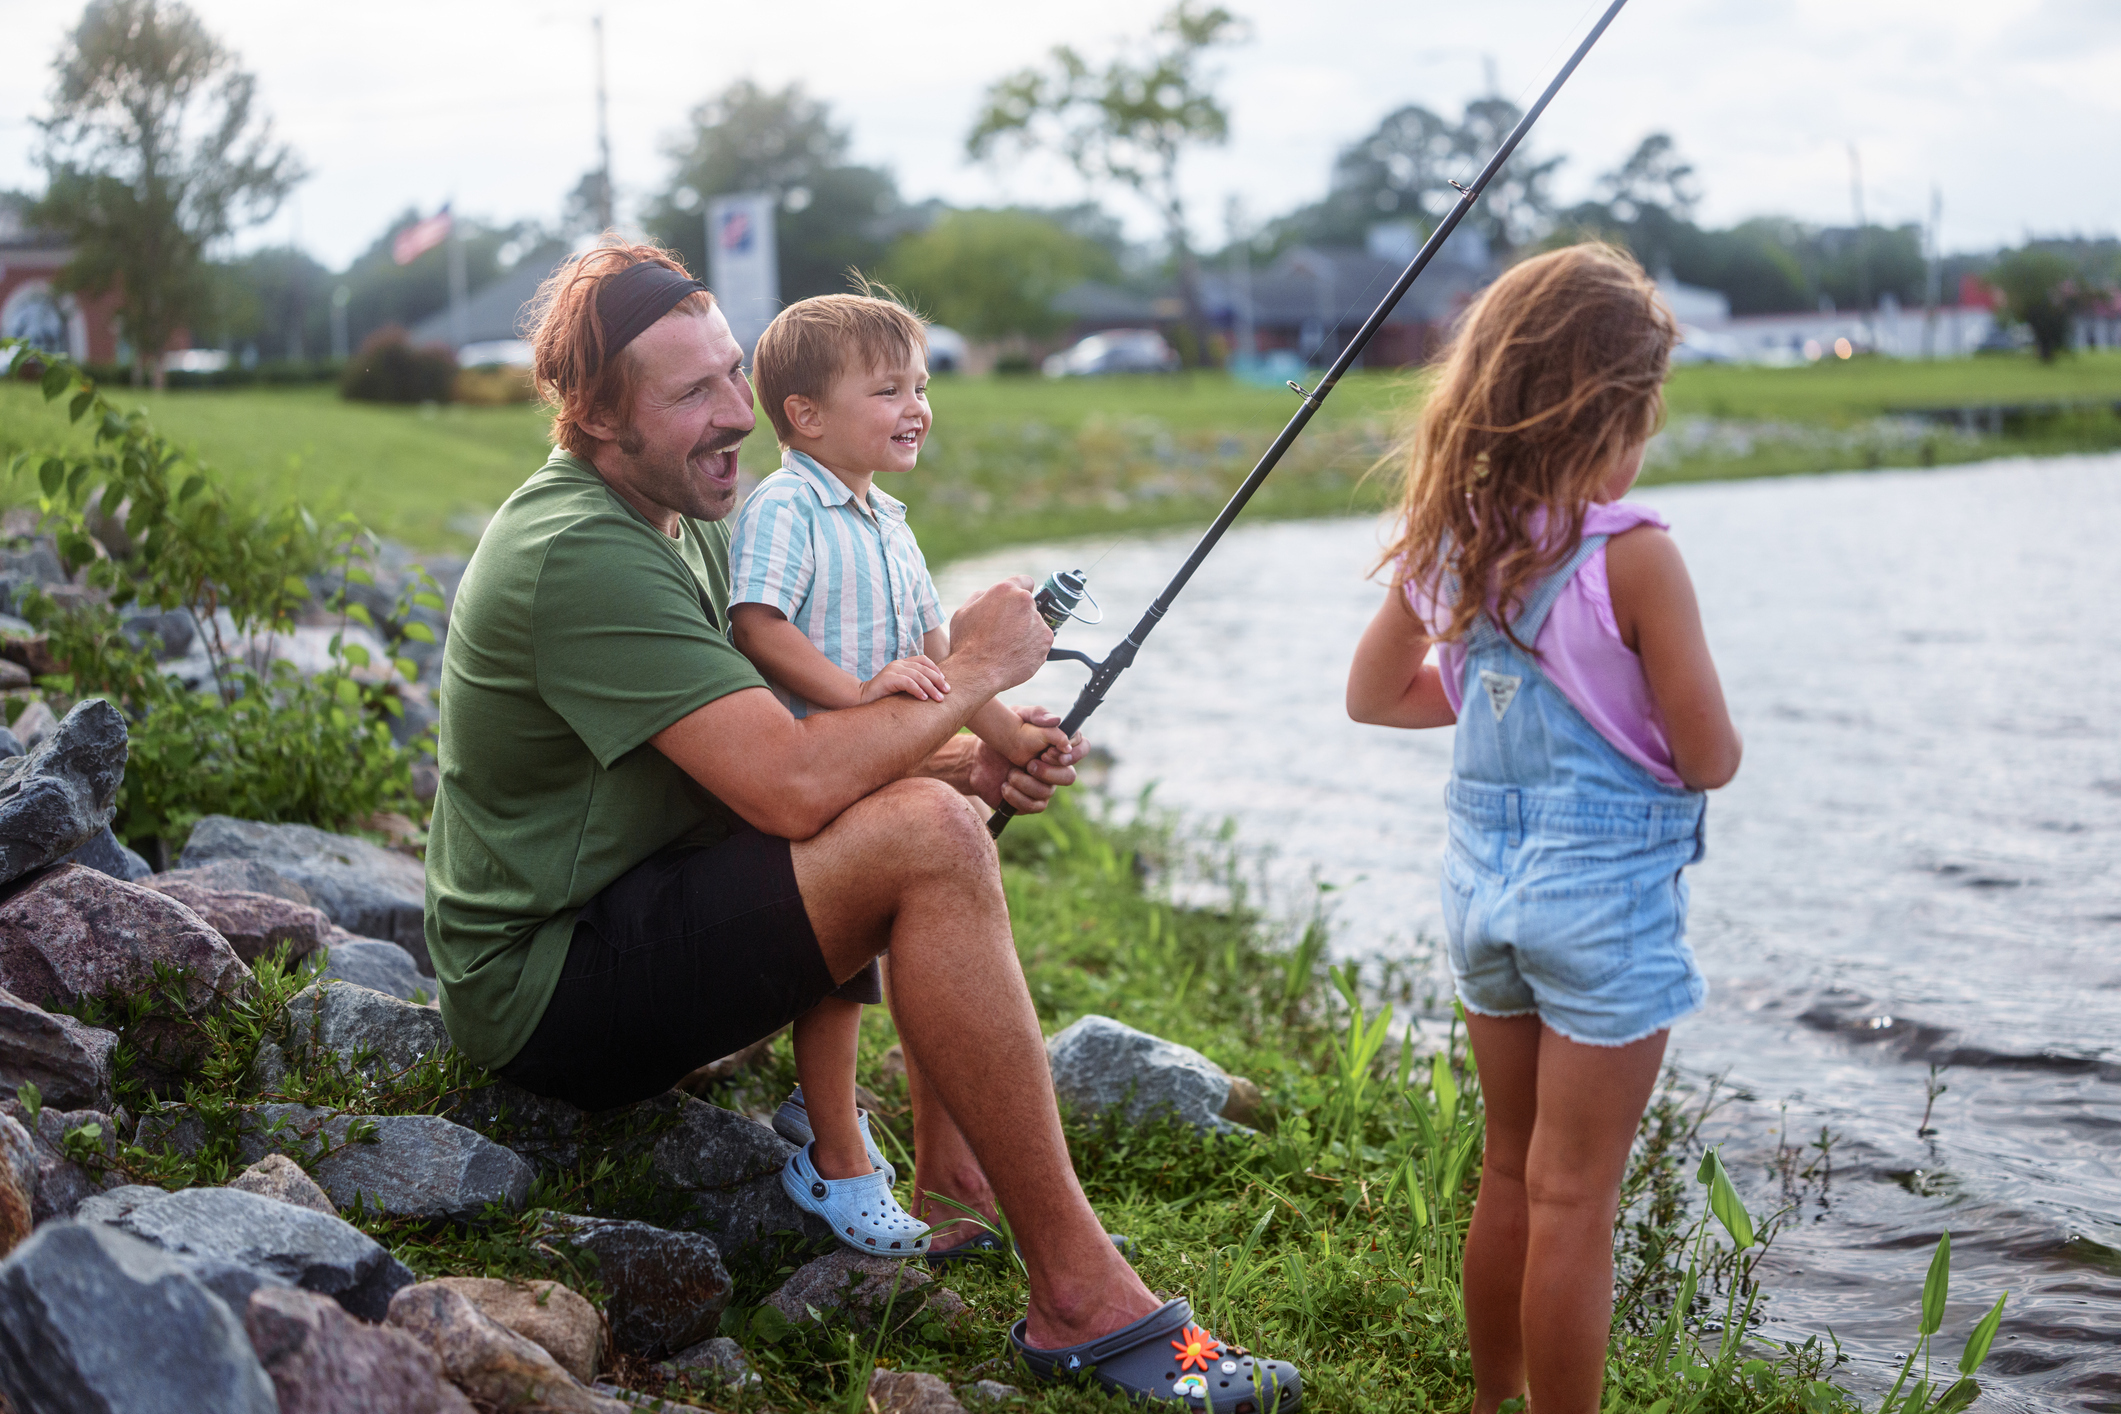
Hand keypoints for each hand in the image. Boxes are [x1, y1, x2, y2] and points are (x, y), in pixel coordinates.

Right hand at [859, 654, 949, 703]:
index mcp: (902, 664)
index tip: (945, 682)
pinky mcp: (888, 679)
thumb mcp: (901, 687)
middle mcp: (898, 664)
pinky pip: (907, 682)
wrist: (862, 699)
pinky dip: (918, 690)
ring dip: (931, 687)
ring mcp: (893, 670)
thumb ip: (913, 684)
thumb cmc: (884, 696)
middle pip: (924, 668)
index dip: (936, 669)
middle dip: (938, 680)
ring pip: (918, 675)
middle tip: (947, 691)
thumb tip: (935, 690)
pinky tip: (924, 698)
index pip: (923, 660)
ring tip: (939, 698)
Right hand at [946, 576, 1050, 694]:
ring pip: (1035, 623)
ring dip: (1026, 631)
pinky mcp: (1046, 640)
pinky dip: (1032, 647)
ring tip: (1007, 646)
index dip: (1020, 592)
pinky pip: (1040, 640)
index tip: (1017, 602)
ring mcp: (1038, 621)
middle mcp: (1025, 602)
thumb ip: (982, 597)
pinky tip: (1015, 654)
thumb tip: (991, 595)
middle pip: (1029, 605)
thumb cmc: (966, 643)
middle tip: (1004, 631)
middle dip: (1019, 615)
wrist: (978, 672)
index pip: (1025, 581)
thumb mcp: (964, 612)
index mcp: (1005, 590)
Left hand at [969, 705, 1085, 813]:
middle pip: (1069, 776)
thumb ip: (1037, 714)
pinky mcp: (1030, 801)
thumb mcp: (1017, 716)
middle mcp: (1055, 767)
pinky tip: (1005, 787)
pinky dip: (1018, 797)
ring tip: (1009, 775)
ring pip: (1048, 792)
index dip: (1072, 752)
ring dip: (1026, 783)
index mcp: (1057, 745)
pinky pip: (1035, 806)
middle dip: (1049, 772)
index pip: (1081, 747)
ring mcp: (1043, 785)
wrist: (977, 758)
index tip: (1050, 751)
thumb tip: (1057, 721)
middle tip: (1030, 764)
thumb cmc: (1001, 734)